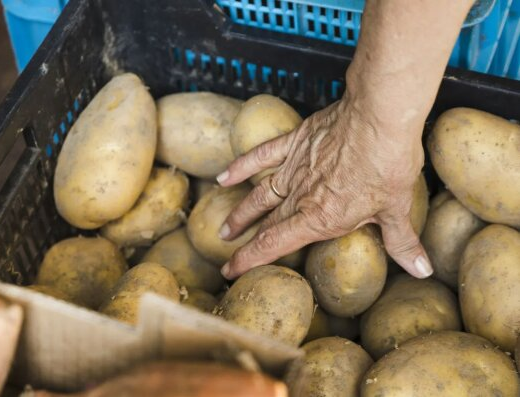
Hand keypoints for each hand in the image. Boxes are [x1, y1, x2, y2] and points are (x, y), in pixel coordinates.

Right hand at [216, 95, 432, 279]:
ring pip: (259, 195)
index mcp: (319, 217)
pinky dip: (242, 166)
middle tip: (227, 255)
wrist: (378, 117)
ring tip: (225, 228)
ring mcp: (294, 168)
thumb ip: (402, 242)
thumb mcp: (398, 208)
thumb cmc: (389, 163)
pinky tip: (225, 176)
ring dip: (241, 213)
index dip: (249, 260)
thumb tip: (420, 269)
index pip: (275, 244)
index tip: (230, 271)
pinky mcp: (295, 142)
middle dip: (244, 243)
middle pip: (265, 224)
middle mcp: (300, 196)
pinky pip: (262, 156)